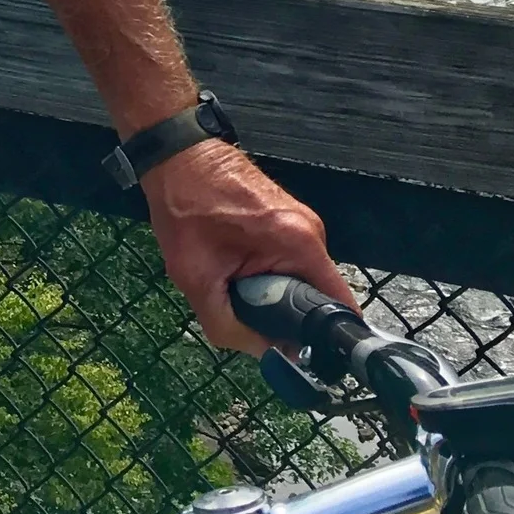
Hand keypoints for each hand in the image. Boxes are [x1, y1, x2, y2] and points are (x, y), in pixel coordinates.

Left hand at [141, 140, 355, 353]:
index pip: (338, 306)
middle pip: (316, 297)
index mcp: (300, 243)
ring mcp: (302, 223)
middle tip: (246, 314)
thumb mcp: (196, 278)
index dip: (322, 340)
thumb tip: (262, 354)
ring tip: (234, 283)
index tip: (300, 356)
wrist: (176, 156)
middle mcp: (311, 232)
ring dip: (271, 293)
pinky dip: (268, 274)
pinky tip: (236, 265)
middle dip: (284, 316)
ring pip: (300, 281)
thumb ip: (228, 326)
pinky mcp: (288, 220)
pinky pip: (289, 262)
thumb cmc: (184, 206)